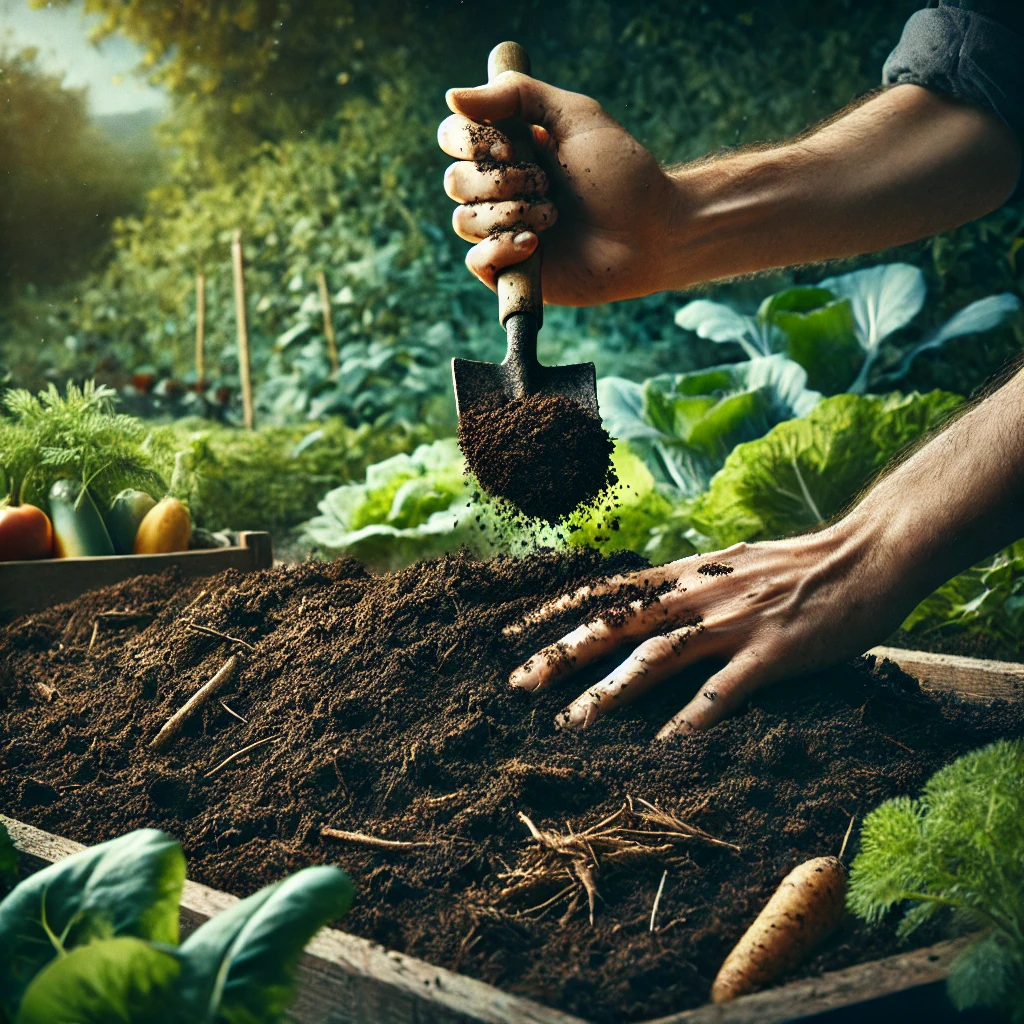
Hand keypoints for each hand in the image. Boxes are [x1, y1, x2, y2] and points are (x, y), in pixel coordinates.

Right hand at [437, 72, 677, 304]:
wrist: (652, 232)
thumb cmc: (622, 174)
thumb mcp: (574, 116)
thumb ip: (517, 95)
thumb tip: (451, 96)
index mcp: (510, 149)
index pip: (454, 138)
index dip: (471, 141)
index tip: (513, 146)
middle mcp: (502, 190)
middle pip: (455, 180)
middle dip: (500, 181)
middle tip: (546, 183)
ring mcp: (505, 232)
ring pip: (464, 220)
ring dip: (509, 213)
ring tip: (553, 215)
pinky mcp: (514, 271)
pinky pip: (477, 261)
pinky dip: (499, 249)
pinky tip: (534, 244)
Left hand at [507, 526, 917, 736]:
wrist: (867, 553)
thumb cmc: (800, 564)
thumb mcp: (730, 563)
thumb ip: (689, 583)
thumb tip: (648, 599)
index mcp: (687, 574)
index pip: (607, 590)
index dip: (557, 611)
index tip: (513, 634)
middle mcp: (700, 594)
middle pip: (617, 624)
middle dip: (562, 655)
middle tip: (518, 686)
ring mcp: (735, 622)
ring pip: (657, 657)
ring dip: (610, 692)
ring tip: (571, 724)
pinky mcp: (774, 651)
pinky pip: (725, 689)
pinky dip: (693, 716)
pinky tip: (666, 745)